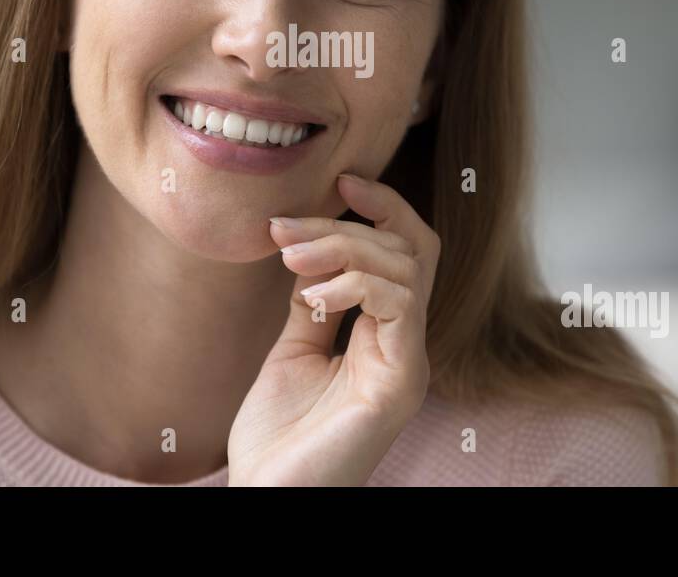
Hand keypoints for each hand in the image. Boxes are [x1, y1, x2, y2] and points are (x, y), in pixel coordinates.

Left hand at [226, 173, 439, 485]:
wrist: (267, 495)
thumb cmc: (278, 437)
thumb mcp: (293, 350)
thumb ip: (314, 302)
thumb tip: (312, 250)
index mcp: (386, 336)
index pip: (407, 251)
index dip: (382, 207)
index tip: (338, 181)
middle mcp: (406, 346)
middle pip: (410, 247)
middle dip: (345, 224)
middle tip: (284, 229)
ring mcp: (408, 364)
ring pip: (406, 266)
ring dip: (342, 248)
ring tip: (290, 262)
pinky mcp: (401, 383)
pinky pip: (398, 303)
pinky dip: (355, 282)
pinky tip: (313, 298)